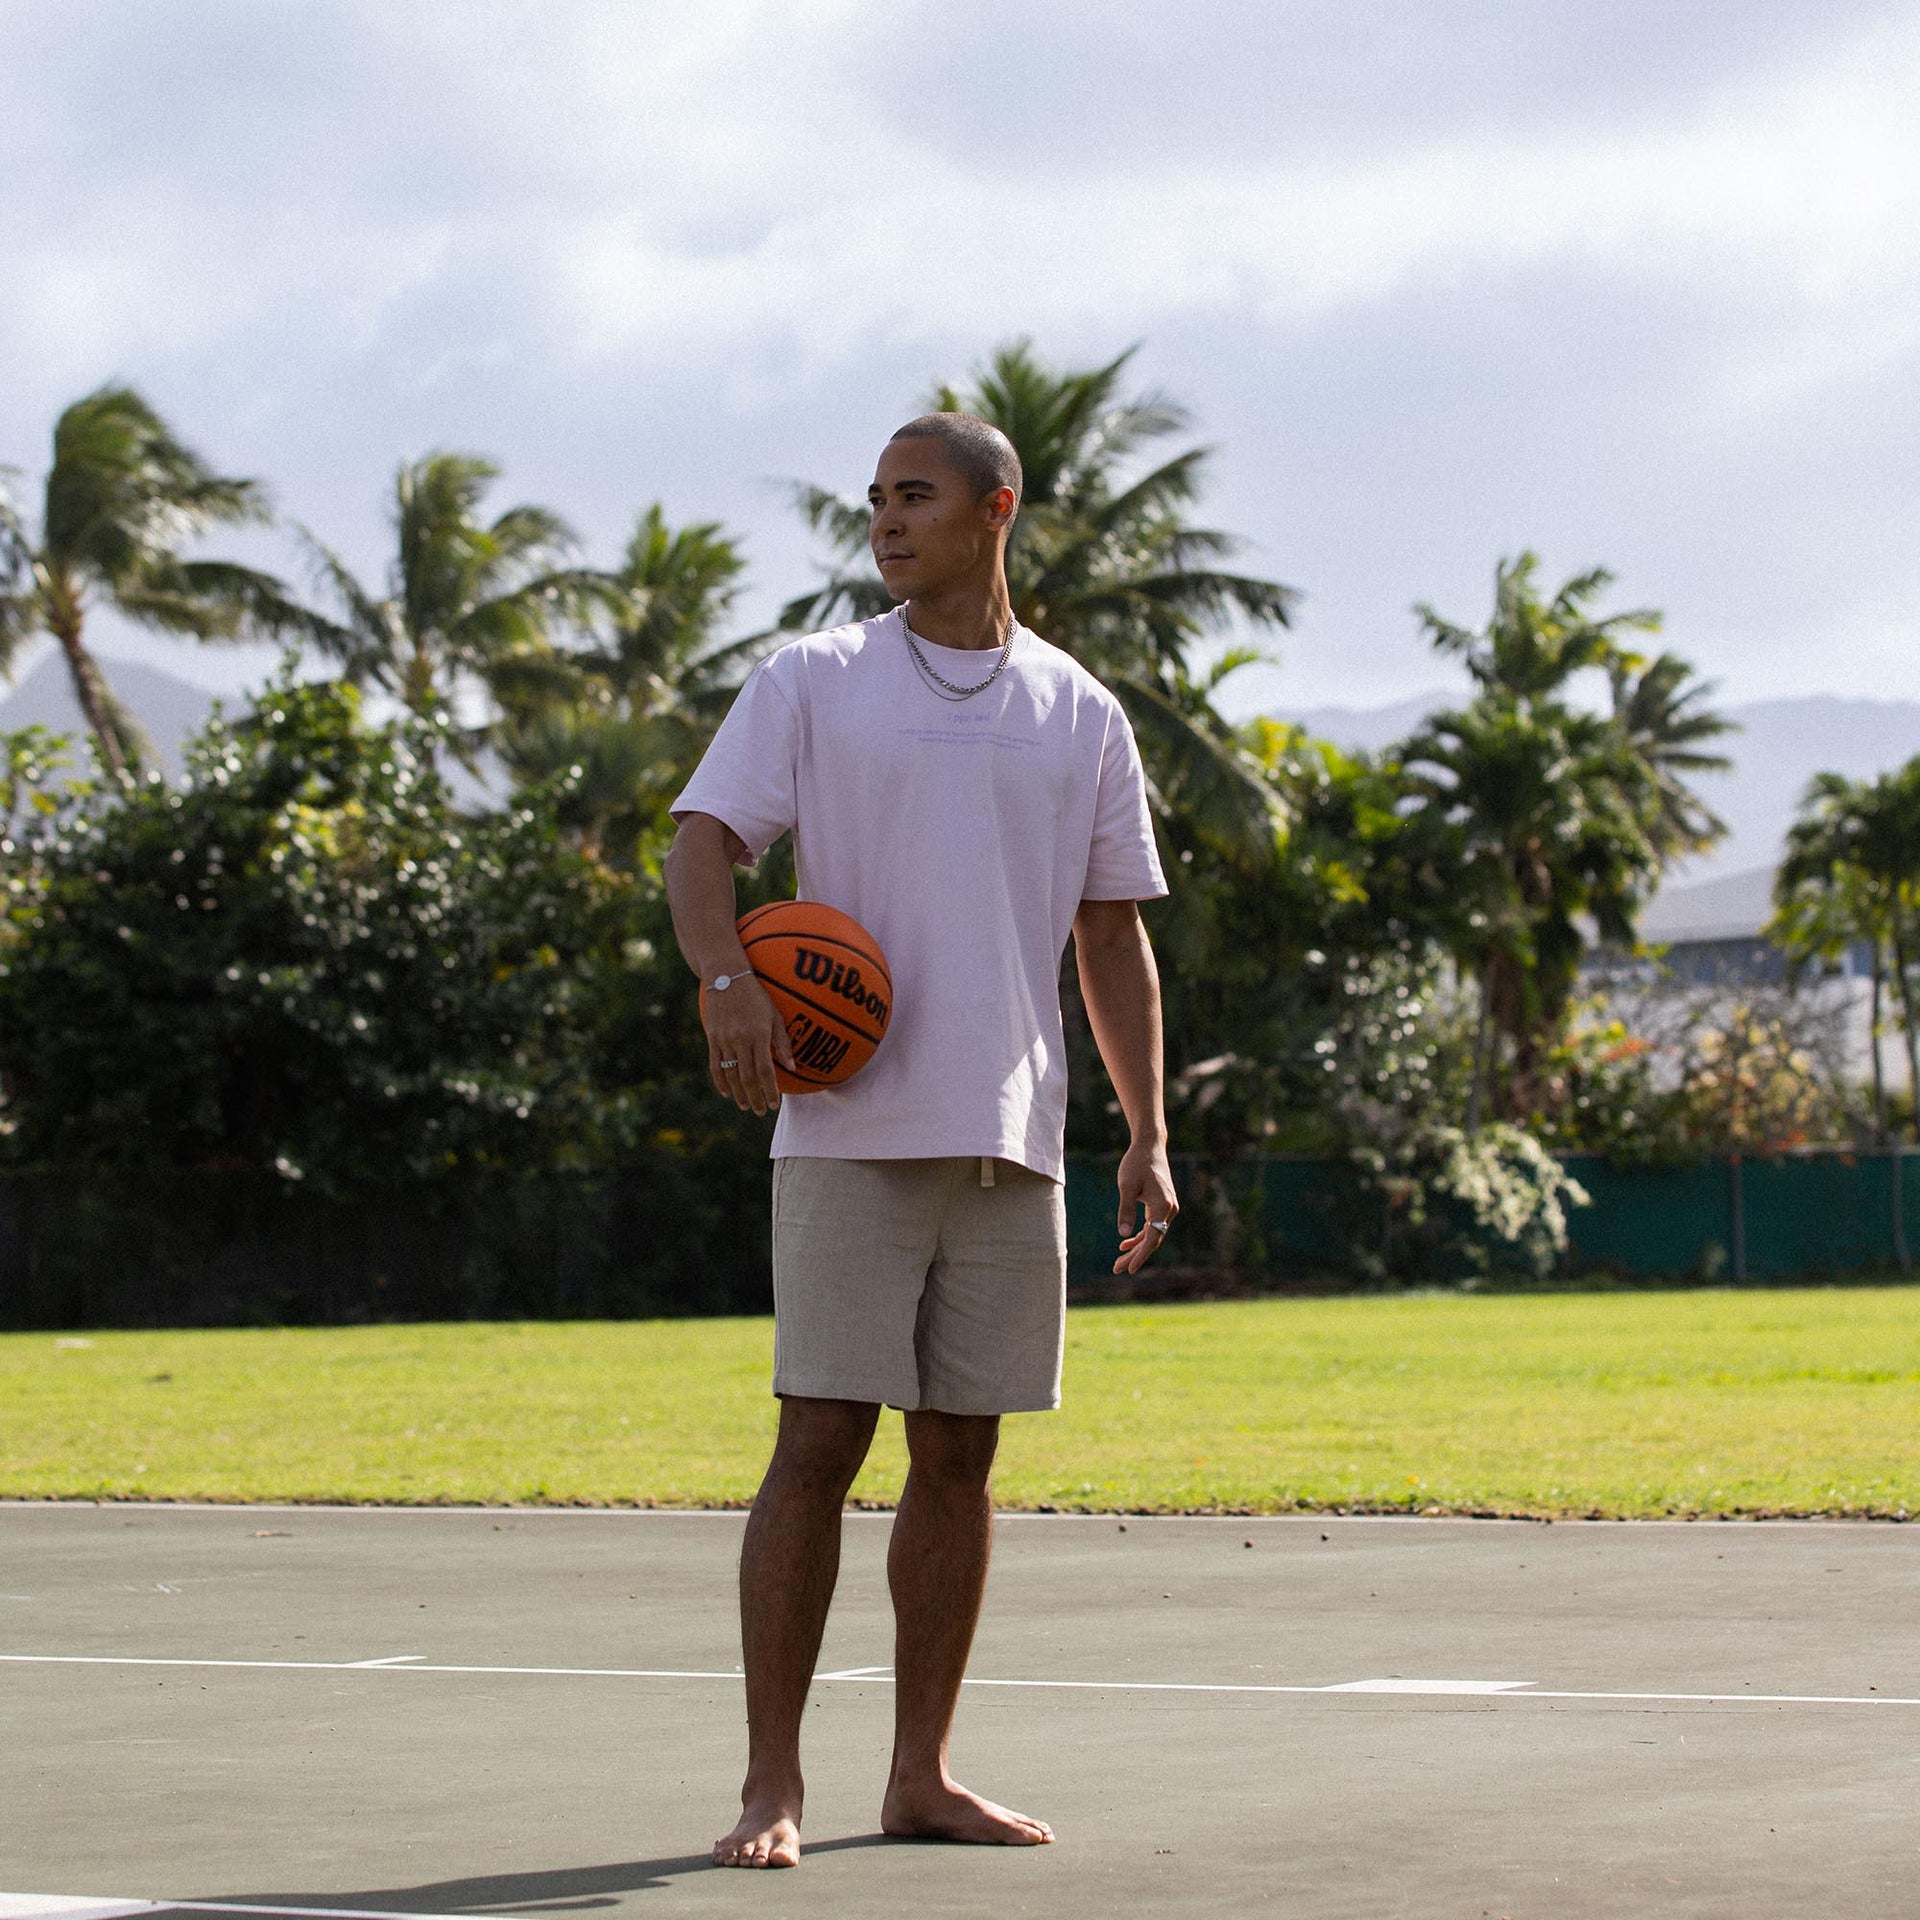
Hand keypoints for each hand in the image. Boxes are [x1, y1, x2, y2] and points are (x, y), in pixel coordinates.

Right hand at [704, 977, 794, 1116]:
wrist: (726, 977)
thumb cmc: (757, 995)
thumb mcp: (774, 1015)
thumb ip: (782, 1042)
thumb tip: (793, 1067)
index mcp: (759, 1034)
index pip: (765, 1070)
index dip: (770, 1090)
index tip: (775, 1104)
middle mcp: (740, 1039)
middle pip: (747, 1077)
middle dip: (755, 1097)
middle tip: (761, 1111)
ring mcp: (724, 1040)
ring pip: (731, 1074)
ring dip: (739, 1094)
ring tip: (746, 1106)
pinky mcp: (712, 1039)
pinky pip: (715, 1065)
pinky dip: (720, 1082)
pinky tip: (726, 1093)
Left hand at [1114, 1138, 1177, 1274]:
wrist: (1150, 1146)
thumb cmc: (1136, 1163)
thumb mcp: (1126, 1186)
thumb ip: (1126, 1210)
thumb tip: (1123, 1235)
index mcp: (1162, 1206)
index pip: (1152, 1238)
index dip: (1140, 1255)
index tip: (1129, 1269)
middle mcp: (1169, 1209)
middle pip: (1153, 1239)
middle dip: (1135, 1255)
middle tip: (1117, 1269)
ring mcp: (1168, 1207)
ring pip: (1152, 1234)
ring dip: (1137, 1247)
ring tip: (1119, 1260)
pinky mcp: (1163, 1204)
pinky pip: (1152, 1225)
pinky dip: (1140, 1235)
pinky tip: (1125, 1243)